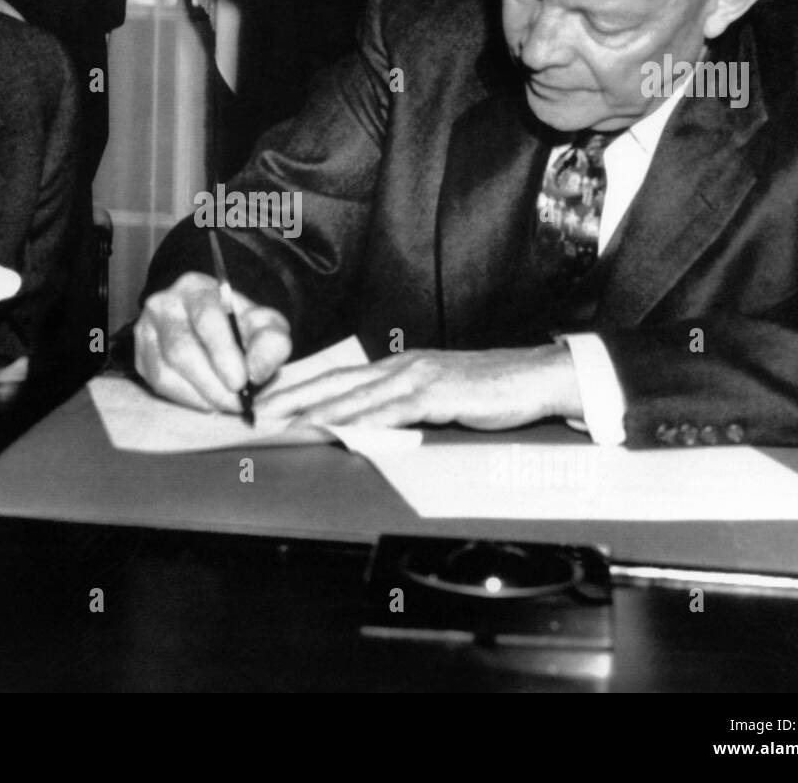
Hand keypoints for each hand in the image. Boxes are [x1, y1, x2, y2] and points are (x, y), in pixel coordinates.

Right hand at [134, 272, 291, 411]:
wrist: (213, 326)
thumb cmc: (240, 325)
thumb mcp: (265, 325)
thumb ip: (271, 342)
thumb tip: (257, 371)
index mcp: (196, 288)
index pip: (206, 318)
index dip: (223, 352)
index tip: (241, 382)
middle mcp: (164, 305)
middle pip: (181, 349)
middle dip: (212, 383)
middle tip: (237, 403)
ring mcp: (146, 331)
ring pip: (165, 372)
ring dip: (199, 396)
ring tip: (225, 404)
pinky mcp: (140, 357)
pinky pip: (158, 385)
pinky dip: (186, 399)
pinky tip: (207, 401)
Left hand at [255, 345, 580, 429]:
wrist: (537, 378)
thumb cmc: (492, 390)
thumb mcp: (440, 397)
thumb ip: (406, 407)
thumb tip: (372, 426)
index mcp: (400, 366)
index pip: (340, 378)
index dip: (302, 389)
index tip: (270, 403)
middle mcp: (403, 366)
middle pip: (337, 383)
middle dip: (294, 397)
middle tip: (260, 413)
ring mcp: (420, 377)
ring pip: (359, 396)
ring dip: (321, 411)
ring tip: (289, 425)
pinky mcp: (440, 393)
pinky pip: (395, 409)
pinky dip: (366, 420)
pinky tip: (344, 430)